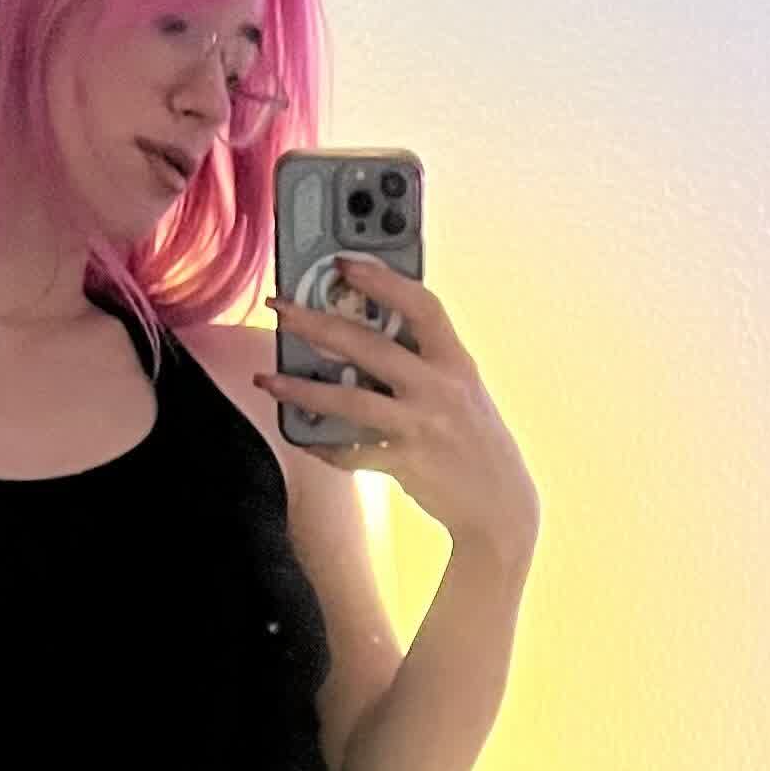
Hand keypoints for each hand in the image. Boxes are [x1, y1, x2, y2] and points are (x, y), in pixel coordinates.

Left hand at [253, 257, 538, 566]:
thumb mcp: (462, 390)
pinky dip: (323, 445)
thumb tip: (367, 338)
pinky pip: (352, 451)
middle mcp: (440, 388)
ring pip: (350, 399)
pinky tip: (302, 436)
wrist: (501, 507)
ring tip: (268, 380)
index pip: (421, 304)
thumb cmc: (476, 443)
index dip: (382, 278)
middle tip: (281, 310)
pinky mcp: (406, 463)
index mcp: (456, 361)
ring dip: (302, 389)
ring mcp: (422, 426)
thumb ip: (425, 363)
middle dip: (317, 323)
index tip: (344, 263)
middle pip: (370, 345)